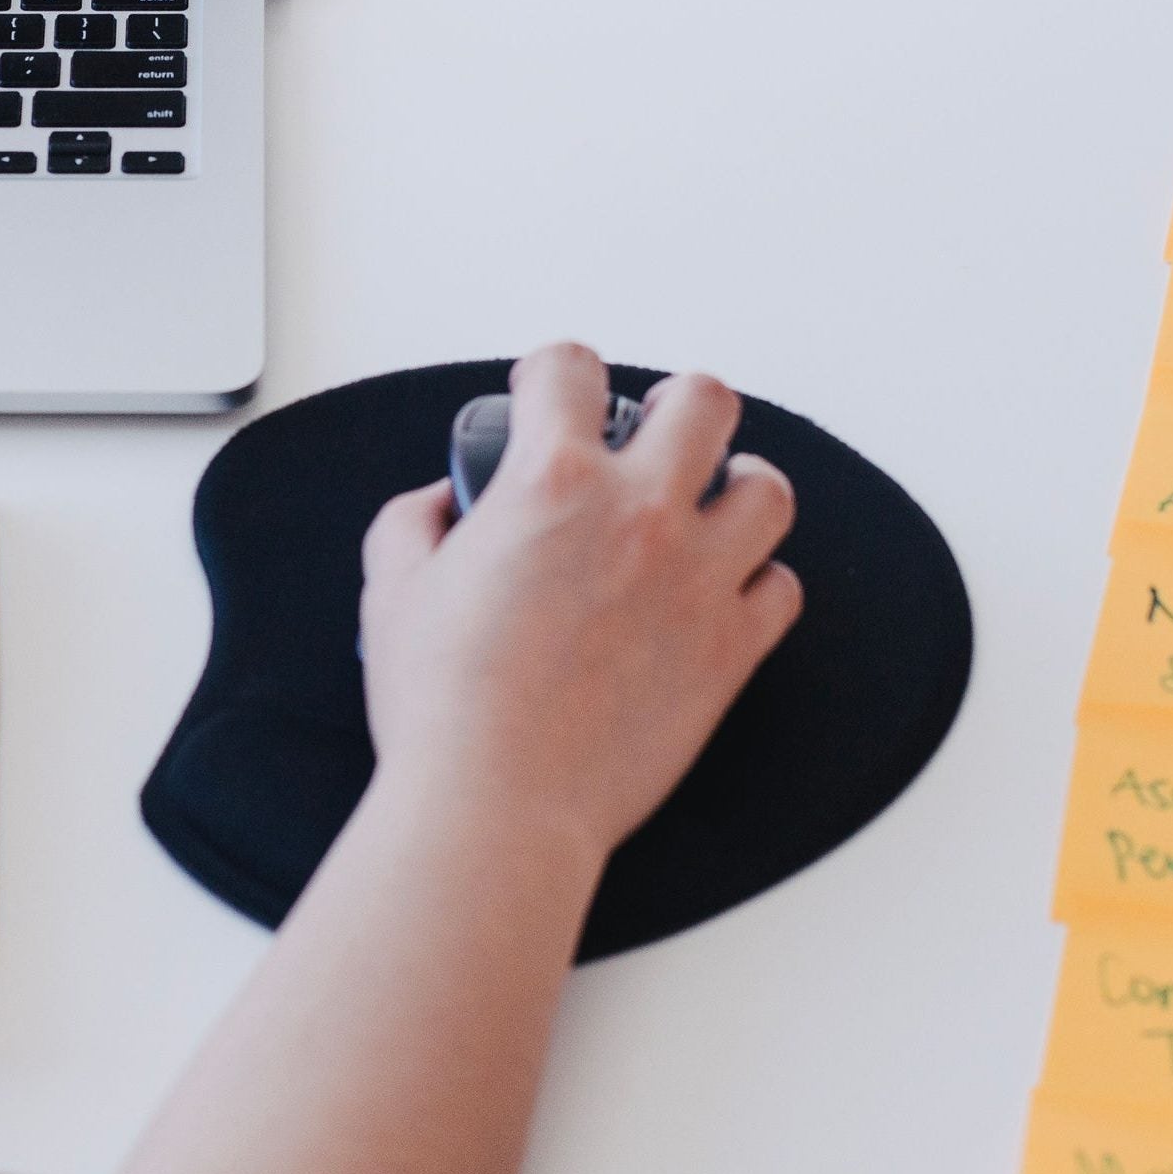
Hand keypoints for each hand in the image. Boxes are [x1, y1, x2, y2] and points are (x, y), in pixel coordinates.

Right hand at [355, 343, 801, 872]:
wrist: (498, 803)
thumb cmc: (443, 707)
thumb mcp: (392, 587)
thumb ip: (415, 520)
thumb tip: (443, 502)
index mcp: (550, 483)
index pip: (570, 370)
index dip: (551, 371)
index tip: (546, 393)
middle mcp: (638, 515)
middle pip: (705, 401)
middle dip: (675, 405)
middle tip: (652, 431)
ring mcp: (697, 580)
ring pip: (767, 488)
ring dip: (736, 487)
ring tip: (706, 507)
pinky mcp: (731, 650)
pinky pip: (780, 588)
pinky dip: (755, 583)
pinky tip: (719, 594)